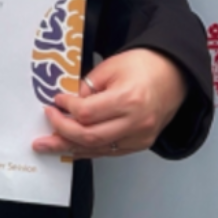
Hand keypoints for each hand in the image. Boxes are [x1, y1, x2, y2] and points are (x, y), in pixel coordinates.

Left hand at [32, 48, 186, 159]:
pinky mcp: (141, 144)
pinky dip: (88, 150)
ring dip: (70, 148)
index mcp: (128, 99)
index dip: (66, 108)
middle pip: (90, 136)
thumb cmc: (144, 65)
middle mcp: (136, 122)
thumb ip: (87, 87)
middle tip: (43, 130)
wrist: (174, 74)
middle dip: (61, 133)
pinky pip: (109, 151)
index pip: (87, 112)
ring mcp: (140, 137)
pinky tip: (71, 149)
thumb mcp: (110, 67)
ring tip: (48, 145)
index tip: (55, 102)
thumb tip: (67, 104)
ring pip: (98, 148)